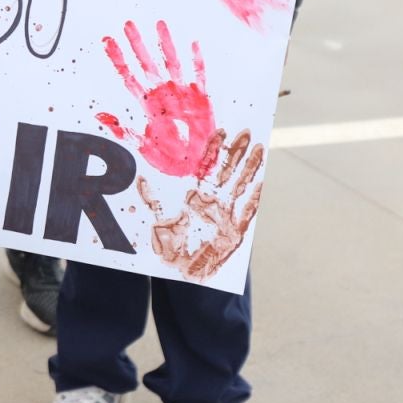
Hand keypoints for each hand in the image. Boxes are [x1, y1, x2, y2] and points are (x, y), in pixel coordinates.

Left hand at [99, 19, 214, 175]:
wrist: (195, 168)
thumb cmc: (168, 157)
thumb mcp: (142, 145)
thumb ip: (122, 130)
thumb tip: (98, 115)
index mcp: (146, 103)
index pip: (128, 75)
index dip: (117, 58)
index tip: (107, 40)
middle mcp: (162, 93)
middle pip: (147, 63)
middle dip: (137, 43)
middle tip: (128, 23)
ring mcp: (182, 93)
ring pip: (172, 62)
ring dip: (166, 44)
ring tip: (159, 24)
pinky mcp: (201, 98)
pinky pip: (199, 75)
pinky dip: (196, 61)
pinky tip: (193, 44)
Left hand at [138, 129, 264, 280]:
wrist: (183, 272)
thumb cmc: (170, 246)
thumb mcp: (158, 221)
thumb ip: (152, 200)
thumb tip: (140, 178)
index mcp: (195, 195)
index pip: (206, 166)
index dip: (214, 149)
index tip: (220, 130)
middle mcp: (213, 201)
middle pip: (228, 170)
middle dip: (236, 151)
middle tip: (246, 131)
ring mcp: (227, 214)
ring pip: (240, 184)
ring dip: (250, 167)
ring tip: (260, 147)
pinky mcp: (236, 230)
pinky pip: (247, 211)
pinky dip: (254, 197)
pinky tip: (262, 182)